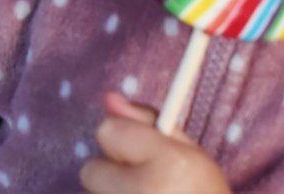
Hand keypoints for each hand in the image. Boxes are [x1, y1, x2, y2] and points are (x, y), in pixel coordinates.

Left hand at [80, 93, 231, 193]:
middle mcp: (143, 193)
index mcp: (169, 164)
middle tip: (146, 191)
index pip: (106, 131)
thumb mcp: (192, 157)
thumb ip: (148, 123)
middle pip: (91, 169)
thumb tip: (108, 97)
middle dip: (113, 178)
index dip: (123, 143)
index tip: (141, 157)